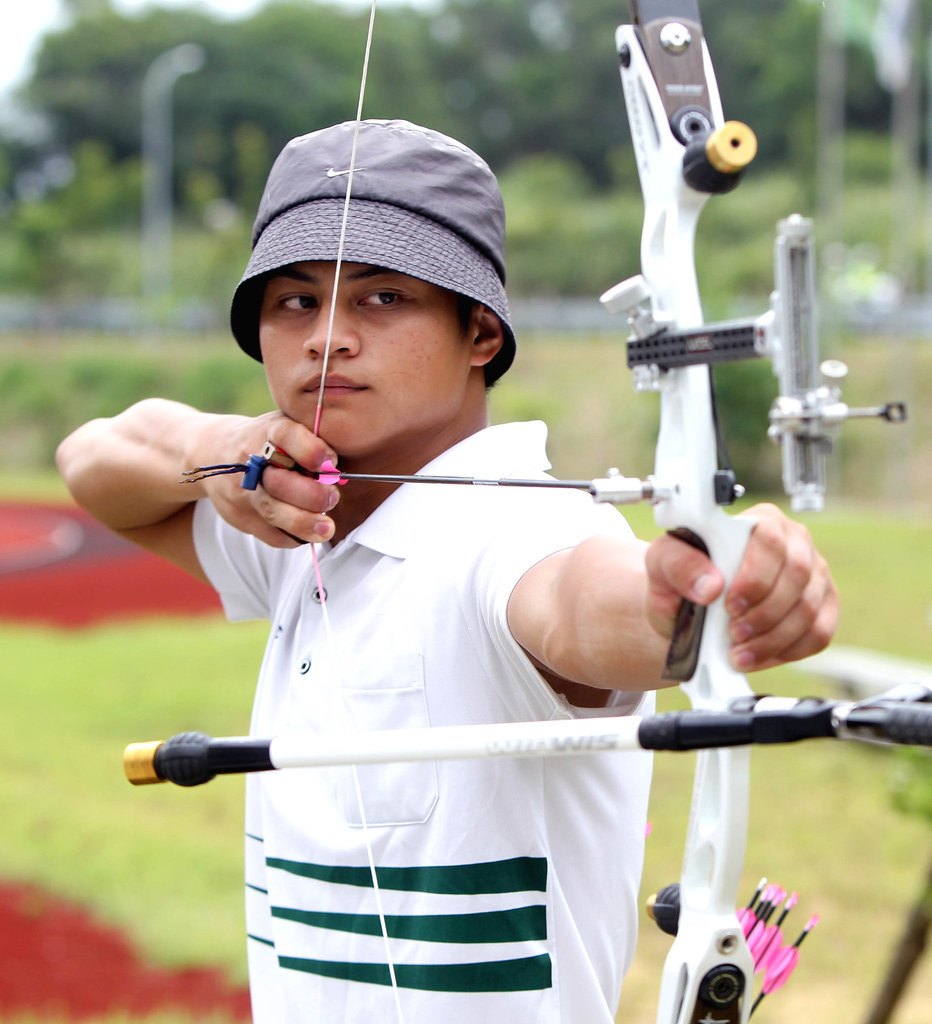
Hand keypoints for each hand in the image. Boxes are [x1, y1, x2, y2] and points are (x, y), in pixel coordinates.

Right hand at [194, 412, 339, 545]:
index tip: (331, 462)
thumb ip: (312, 440)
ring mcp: (242, 490)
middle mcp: (250, 460)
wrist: (215, 453)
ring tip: (325, 529)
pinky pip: (270, 534)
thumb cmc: (268, 440)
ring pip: (272, 511)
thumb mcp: (286, 425)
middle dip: (311, 495)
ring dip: (303, 523)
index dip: (311, 450)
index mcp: (268, 430)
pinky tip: (307, 533)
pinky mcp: (239, 516)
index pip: (286, 436)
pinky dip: (293, 536)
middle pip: (279, 482)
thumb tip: (338, 469)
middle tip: (332, 498)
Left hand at [644, 503, 837, 671]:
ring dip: (772, 639)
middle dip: (763, 613)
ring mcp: (814, 576)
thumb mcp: (662, 566)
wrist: (686, 614)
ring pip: (808, 610)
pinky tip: (757, 656)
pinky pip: (819, 633)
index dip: (754, 576)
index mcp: (759, 521)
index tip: (729, 605)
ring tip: (738, 652)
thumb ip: (678, 564)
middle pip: (797, 576)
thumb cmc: (679, 581)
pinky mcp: (823, 607)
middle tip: (733, 634)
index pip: (770, 540)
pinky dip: (787, 651)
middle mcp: (794, 543)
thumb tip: (711, 585)